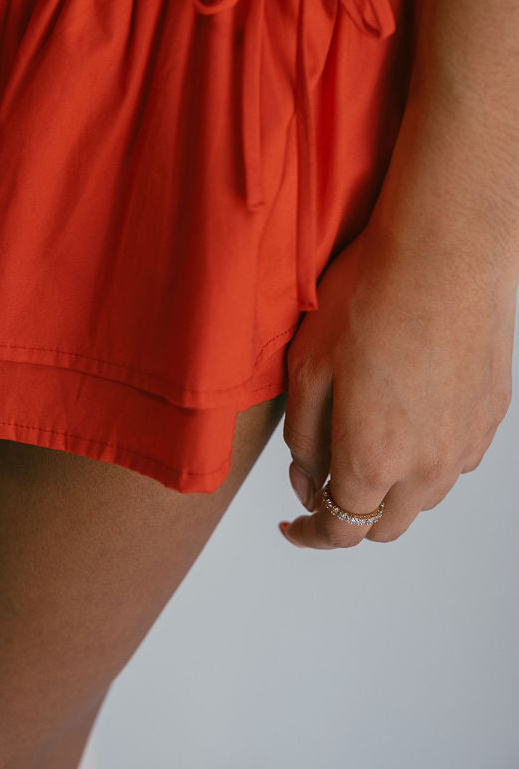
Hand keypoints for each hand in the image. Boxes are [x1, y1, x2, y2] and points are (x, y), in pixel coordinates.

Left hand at [278, 200, 514, 548]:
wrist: (445, 252)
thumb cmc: (373, 297)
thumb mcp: (308, 366)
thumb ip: (303, 438)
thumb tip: (307, 480)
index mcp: (375, 458)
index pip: (341, 530)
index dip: (310, 534)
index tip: (294, 525)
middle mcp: (429, 465)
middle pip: (386, 525)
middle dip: (349, 515)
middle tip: (321, 480)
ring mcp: (466, 442)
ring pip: (424, 495)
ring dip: (391, 485)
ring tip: (363, 437)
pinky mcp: (491, 415)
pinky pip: (455, 457)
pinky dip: (426, 454)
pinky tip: (405, 411)